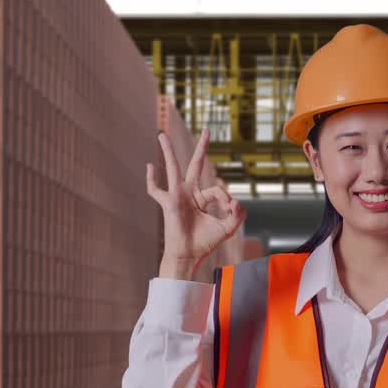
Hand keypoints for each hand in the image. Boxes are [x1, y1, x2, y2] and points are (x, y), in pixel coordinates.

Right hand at [147, 127, 245, 278]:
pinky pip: (156, 190)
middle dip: (201, 148)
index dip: (226, 198)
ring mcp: (177, 196)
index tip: (230, 209)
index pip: (217, 189)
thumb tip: (237, 201)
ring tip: (162, 134)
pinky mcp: (169, 203)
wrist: (188, 256)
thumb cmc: (204, 243)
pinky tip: (149, 166)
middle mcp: (189, 193)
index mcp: (201, 198)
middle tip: (208, 130)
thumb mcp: (227, 228)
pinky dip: (151, 180)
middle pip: (195, 165)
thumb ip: (237, 215)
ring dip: (167, 151)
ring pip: (172, 169)